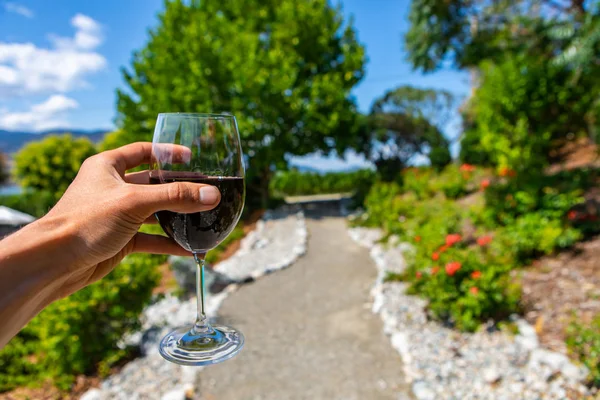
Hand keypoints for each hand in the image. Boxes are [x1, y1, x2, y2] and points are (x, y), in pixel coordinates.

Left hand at [31, 142, 219, 297]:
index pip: (144, 151)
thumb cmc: (86, 221)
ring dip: (177, 218)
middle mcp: (112, 188)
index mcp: (108, 166)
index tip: (192, 158)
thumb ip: (175, 197)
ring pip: (154, 212)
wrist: (55, 262)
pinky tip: (190, 248)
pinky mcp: (120, 238)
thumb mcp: (134, 202)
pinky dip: (168, 242)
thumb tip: (212, 195)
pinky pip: (150, 238)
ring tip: (203, 220)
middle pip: (154, 184)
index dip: (168, 152)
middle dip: (179, 190)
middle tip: (205, 193)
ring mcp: (117, 214)